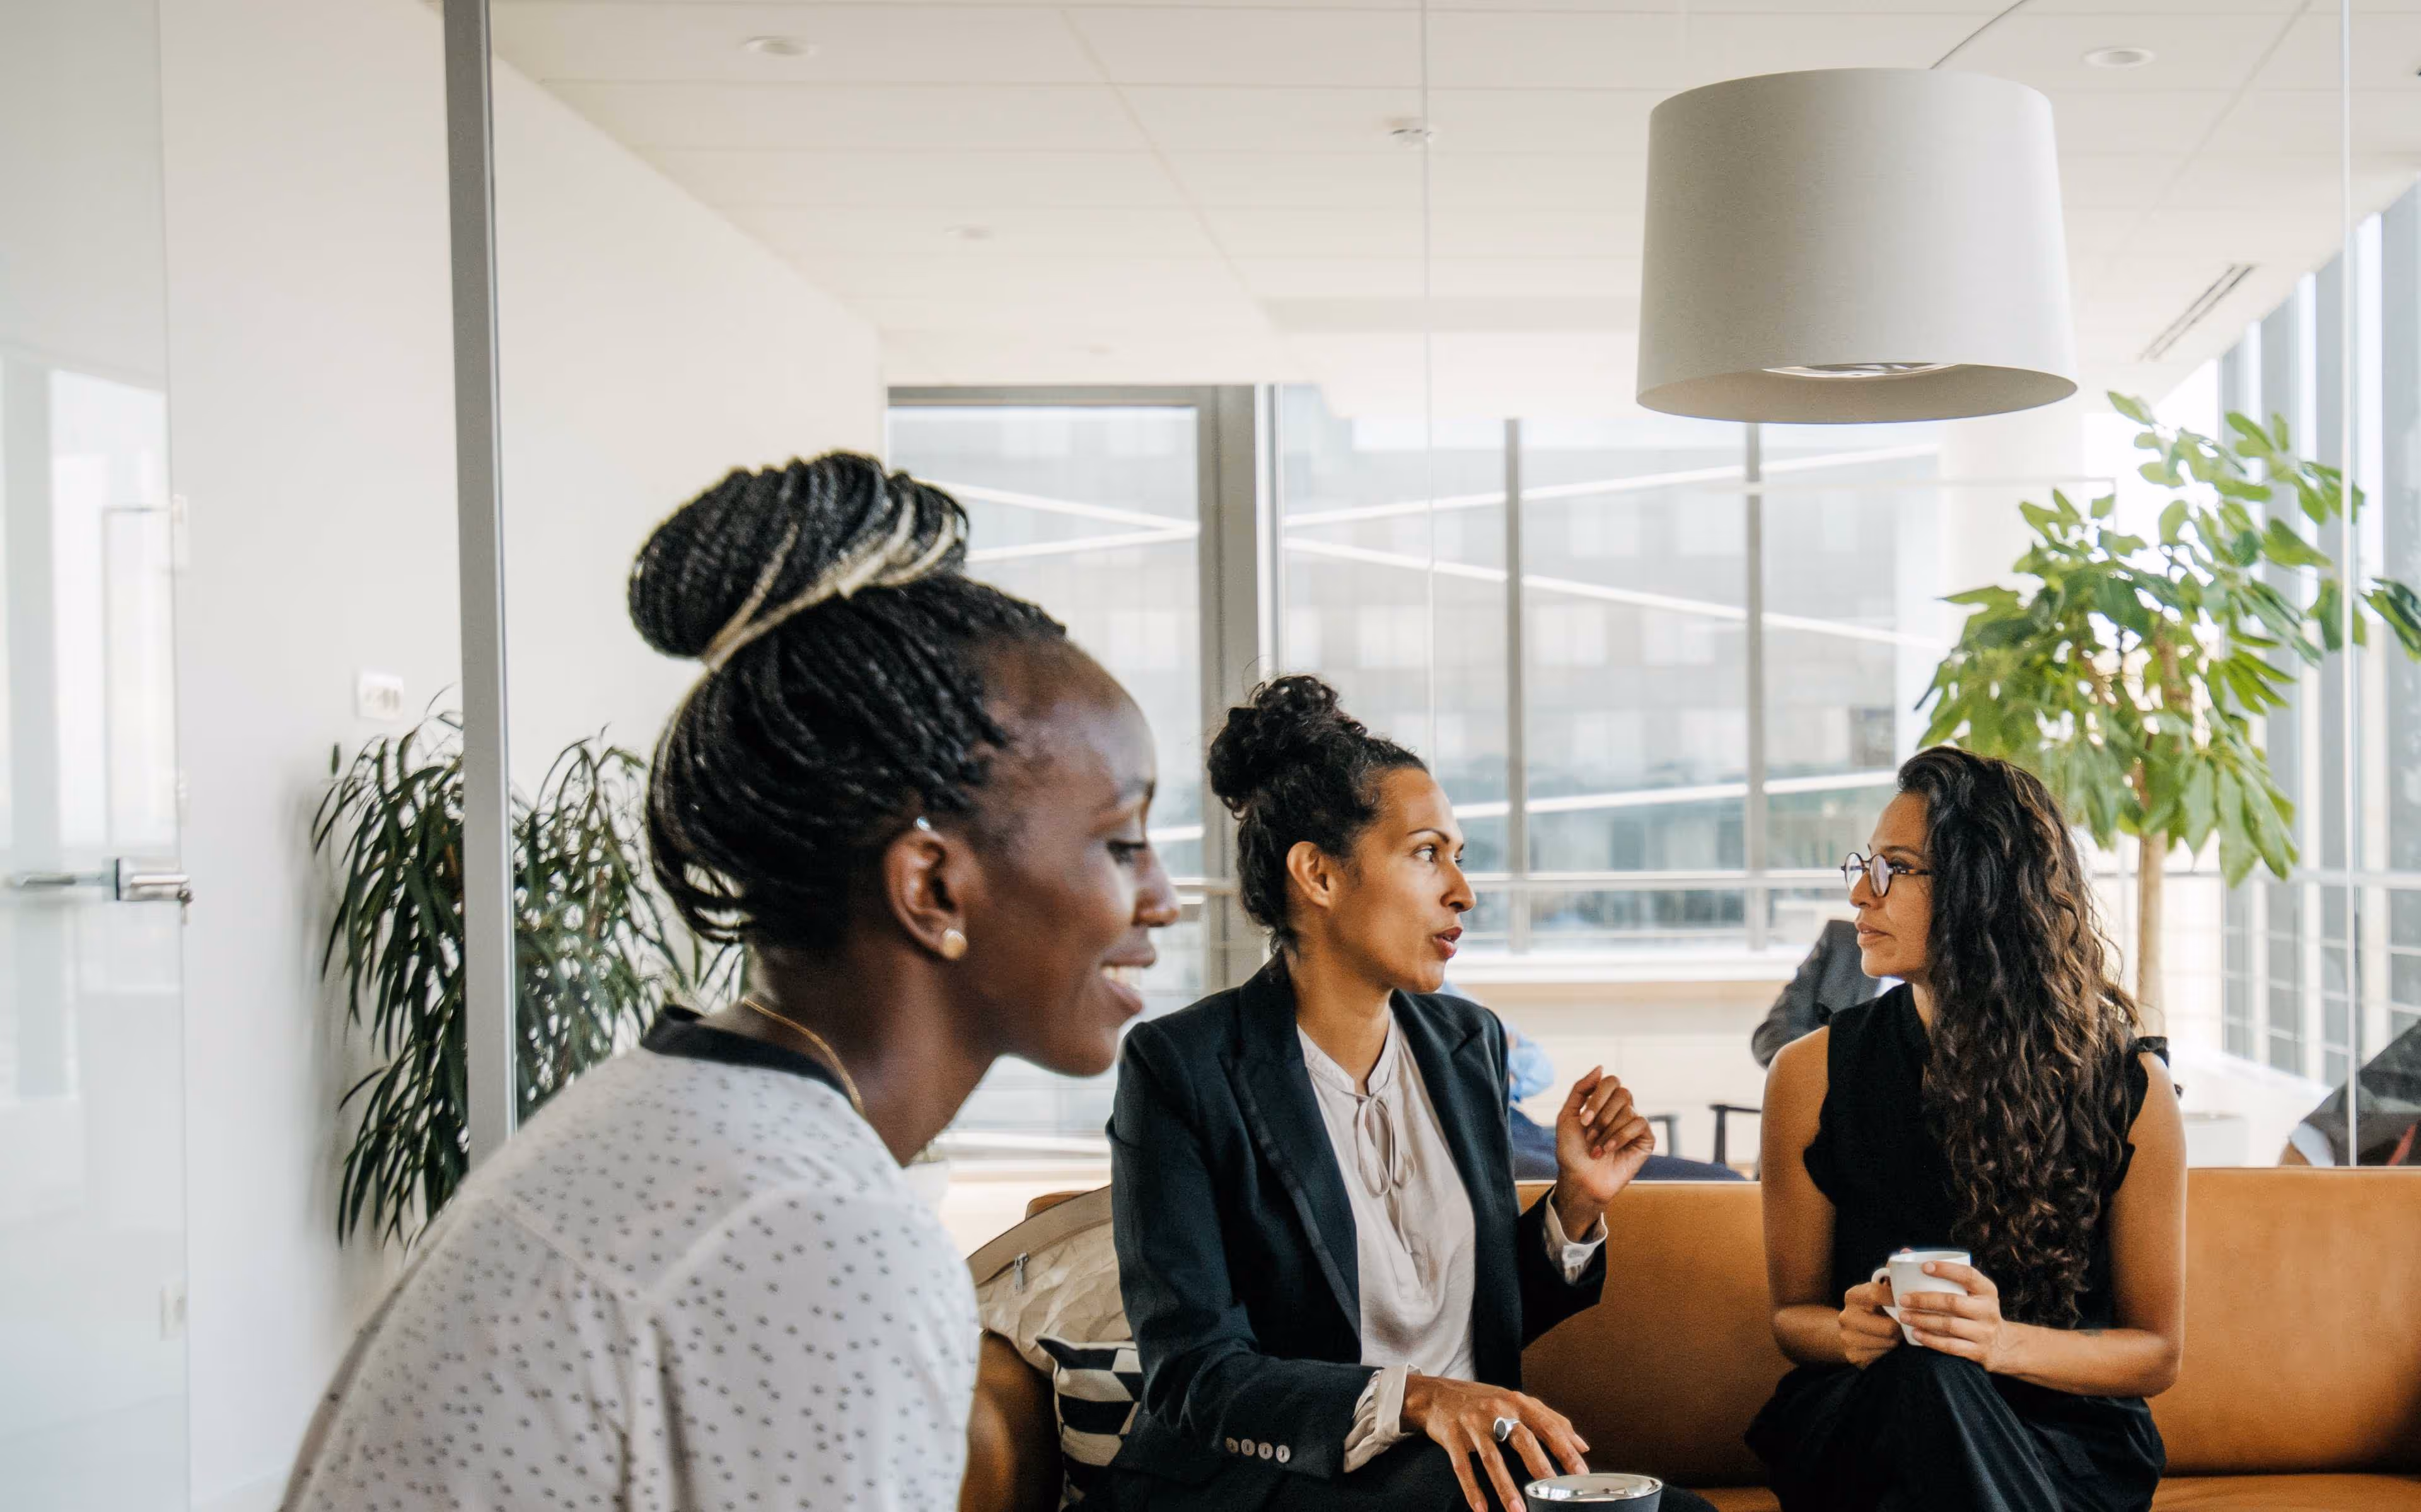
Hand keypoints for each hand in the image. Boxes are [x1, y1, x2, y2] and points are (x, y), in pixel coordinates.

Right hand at [1402, 1375, 1589, 1511]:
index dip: (1565, 1449)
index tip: (1580, 1472)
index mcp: (1517, 1403)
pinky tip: (1481, 1509)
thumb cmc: (1484, 1401)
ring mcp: (1472, 1423)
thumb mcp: (1518, 1403)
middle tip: (1552, 1488)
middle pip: (1521, 1439)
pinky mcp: (1452, 1436)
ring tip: (1519, 1510)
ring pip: (1492, 1458)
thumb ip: (1551, 1420)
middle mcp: (1496, 1410)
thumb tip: (1583, 1445)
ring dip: (1505, 1487)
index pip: (1547, 1426)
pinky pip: (1462, 1467)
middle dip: (1539, 1465)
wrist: (1437, 1394)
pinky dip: (1472, 1489)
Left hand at [1551, 1068, 1654, 1227]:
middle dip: (1602, 1115)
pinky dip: (1621, 1136)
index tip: (1583, 1120)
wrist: (1580, 1179)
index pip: (1611, 1081)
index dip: (1597, 1098)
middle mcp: (1622, 1110)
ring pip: (1629, 1110)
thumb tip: (1601, 1067)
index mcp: (1604, 1102)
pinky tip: (1610, 1149)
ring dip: (1607, 1131)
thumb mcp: (1568, 1116)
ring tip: (1597, 1149)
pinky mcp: (1645, 1140)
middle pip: (1622, 1092)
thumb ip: (1581, 1089)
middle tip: (1589, 1135)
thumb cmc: (1571, 1150)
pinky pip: (1640, 1124)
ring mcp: (1634, 1124)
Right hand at [1838, 1279, 1902, 1369]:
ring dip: (1895, 1339)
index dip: (1896, 1300)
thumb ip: (1892, 1275)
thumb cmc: (1871, 1307)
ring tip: (1892, 1333)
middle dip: (1900, 1327)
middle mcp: (1846, 1316)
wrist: (1847, 1330)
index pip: (1876, 1294)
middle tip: (1901, 1323)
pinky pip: (1881, 1355)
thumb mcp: (1877, 1290)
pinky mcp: (1853, 1355)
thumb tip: (1906, 1251)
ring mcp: (1848, 1337)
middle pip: (1889, 1327)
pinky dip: (1886, 1350)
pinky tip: (1882, 1343)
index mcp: (1853, 1296)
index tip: (1904, 1303)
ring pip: (1888, 1343)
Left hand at [1897, 1261, 2010, 1370]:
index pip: (1968, 1275)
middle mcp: (1988, 1310)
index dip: (1946, 1269)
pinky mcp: (1979, 1351)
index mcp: (1987, 1290)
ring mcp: (1984, 1332)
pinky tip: (1916, 1333)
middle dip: (1924, 1300)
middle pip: (1953, 1302)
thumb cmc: (1976, 1309)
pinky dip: (1931, 1340)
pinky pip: (1951, 1346)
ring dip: (1923, 1320)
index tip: (1923, 1266)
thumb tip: (1907, 1252)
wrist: (2002, 1344)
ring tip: (1904, 1316)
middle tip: (1903, 1299)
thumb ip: (1946, 1274)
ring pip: (1949, 1325)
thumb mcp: (1972, 1291)